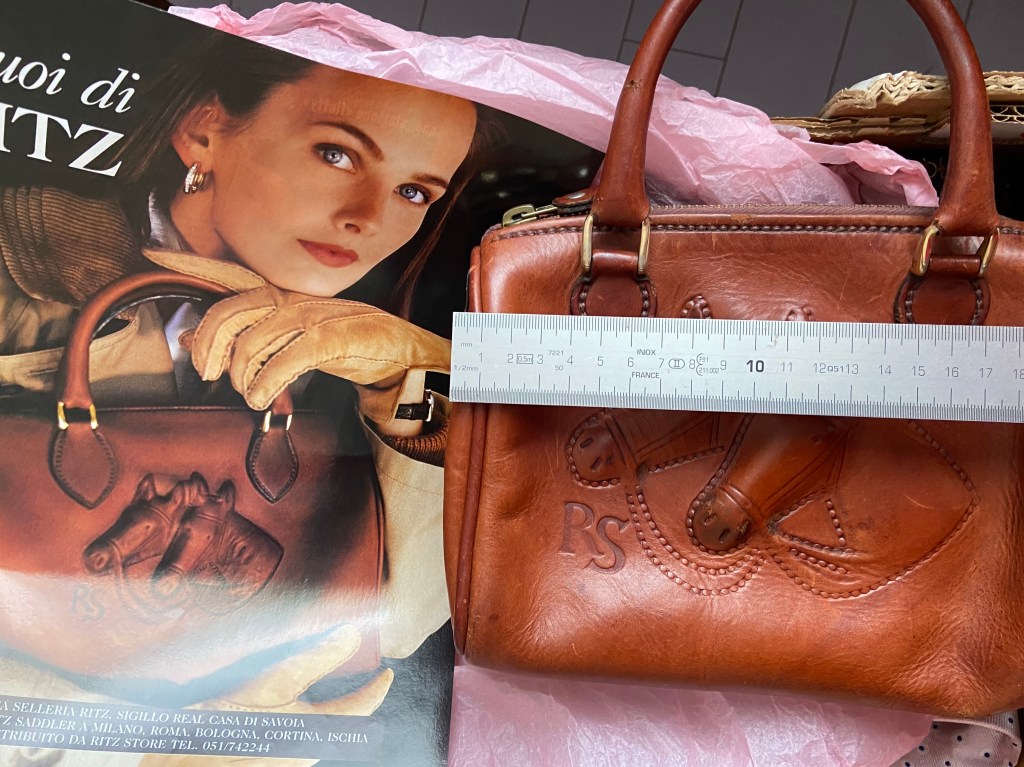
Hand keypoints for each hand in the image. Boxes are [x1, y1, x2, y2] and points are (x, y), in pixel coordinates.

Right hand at [137, 624, 392, 766]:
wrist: (175, 763)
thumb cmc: (221, 727)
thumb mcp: (270, 683)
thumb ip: (314, 659)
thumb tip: (350, 634)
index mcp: (314, 734)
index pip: (360, 708)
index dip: (377, 687)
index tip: (387, 672)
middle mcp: (304, 751)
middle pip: (338, 719)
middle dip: (346, 695)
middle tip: (346, 666)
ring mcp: (283, 757)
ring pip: (312, 727)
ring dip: (315, 705)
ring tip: (304, 676)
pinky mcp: (263, 757)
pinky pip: (288, 733)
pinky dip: (289, 714)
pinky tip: (269, 700)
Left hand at [190, 284, 450, 425]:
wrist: (398, 351)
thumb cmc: (343, 343)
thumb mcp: (291, 336)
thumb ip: (248, 336)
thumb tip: (196, 344)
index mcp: (279, 293)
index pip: (229, 272)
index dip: (191, 262)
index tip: (152, 254)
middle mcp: (290, 297)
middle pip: (227, 312)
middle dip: (207, 347)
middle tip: (207, 375)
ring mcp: (309, 315)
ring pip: (250, 344)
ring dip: (240, 378)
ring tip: (249, 395)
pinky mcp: (329, 338)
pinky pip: (282, 362)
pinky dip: (265, 386)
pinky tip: (263, 400)